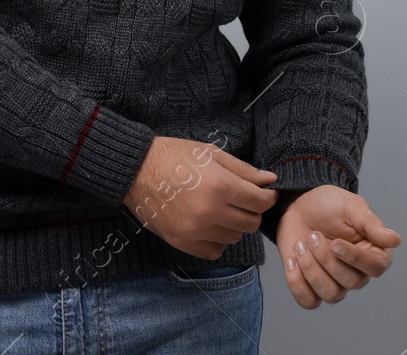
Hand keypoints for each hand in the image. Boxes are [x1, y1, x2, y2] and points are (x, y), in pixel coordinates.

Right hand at [123, 136, 278, 258]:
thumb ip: (244, 170)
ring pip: (234, 238)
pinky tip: (210, 225)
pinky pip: (215, 251)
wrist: (136, 170)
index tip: (265, 193)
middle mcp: (210, 211)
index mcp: (219, 185)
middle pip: (250, 223)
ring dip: (234, 225)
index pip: (260, 202)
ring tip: (222, 209)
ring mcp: (195, 230)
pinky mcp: (182, 242)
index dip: (268, 197)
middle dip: (253, 211)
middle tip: (243, 200)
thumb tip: (270, 180)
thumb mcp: (211, 154)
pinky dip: (217, 241)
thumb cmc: (174, 156)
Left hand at [275, 185, 400, 307]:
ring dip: (311, 269)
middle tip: (313, 235)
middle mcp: (358, 272)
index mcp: (374, 252)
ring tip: (300, 244)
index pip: (375, 268)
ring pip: (331, 295)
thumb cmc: (328, 204)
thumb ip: (371, 224)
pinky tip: (292, 260)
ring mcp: (335, 282)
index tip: (335, 243)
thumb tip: (395, 240)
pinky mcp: (313, 287)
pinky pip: (309, 301)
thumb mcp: (350, 206)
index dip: (354, 258)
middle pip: (351, 283)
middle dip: (326, 259)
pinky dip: (297, 283)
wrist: (299, 206)